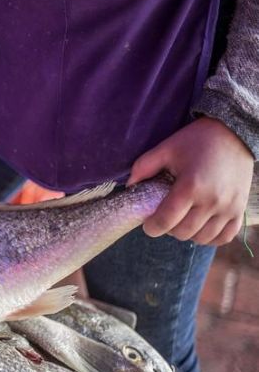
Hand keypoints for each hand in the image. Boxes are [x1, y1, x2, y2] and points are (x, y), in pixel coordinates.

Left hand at [127, 117, 253, 245]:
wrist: (234, 133)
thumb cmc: (197, 140)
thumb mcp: (166, 149)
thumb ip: (143, 167)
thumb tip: (129, 187)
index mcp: (191, 186)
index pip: (166, 221)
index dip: (152, 227)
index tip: (148, 224)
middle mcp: (212, 201)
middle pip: (183, 233)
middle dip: (169, 229)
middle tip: (166, 218)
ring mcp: (229, 208)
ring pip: (203, 238)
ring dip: (189, 233)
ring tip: (183, 220)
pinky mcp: (241, 210)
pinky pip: (225, 237)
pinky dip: (211, 237)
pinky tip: (201, 226)